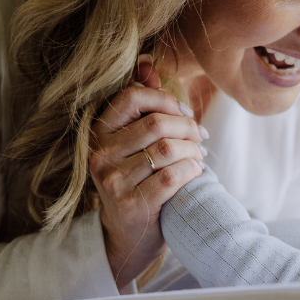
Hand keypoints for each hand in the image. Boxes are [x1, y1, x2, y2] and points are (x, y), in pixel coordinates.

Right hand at [89, 55, 204, 286]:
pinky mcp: (132, 205)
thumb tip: (148, 62)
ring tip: (200, 158)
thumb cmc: (136, 181)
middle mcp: (99, 156)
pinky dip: (193, 171)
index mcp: (98, 134)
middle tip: (201, 139)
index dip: (165, 99)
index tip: (185, 113)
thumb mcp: (132, 143)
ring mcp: (113, 182)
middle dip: (188, 128)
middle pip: (156, 123)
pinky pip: (173, 176)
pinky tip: (196, 174)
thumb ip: (140, 104)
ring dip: (193, 151)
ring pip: (167, 149)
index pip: (131, 96)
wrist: (128, 237)